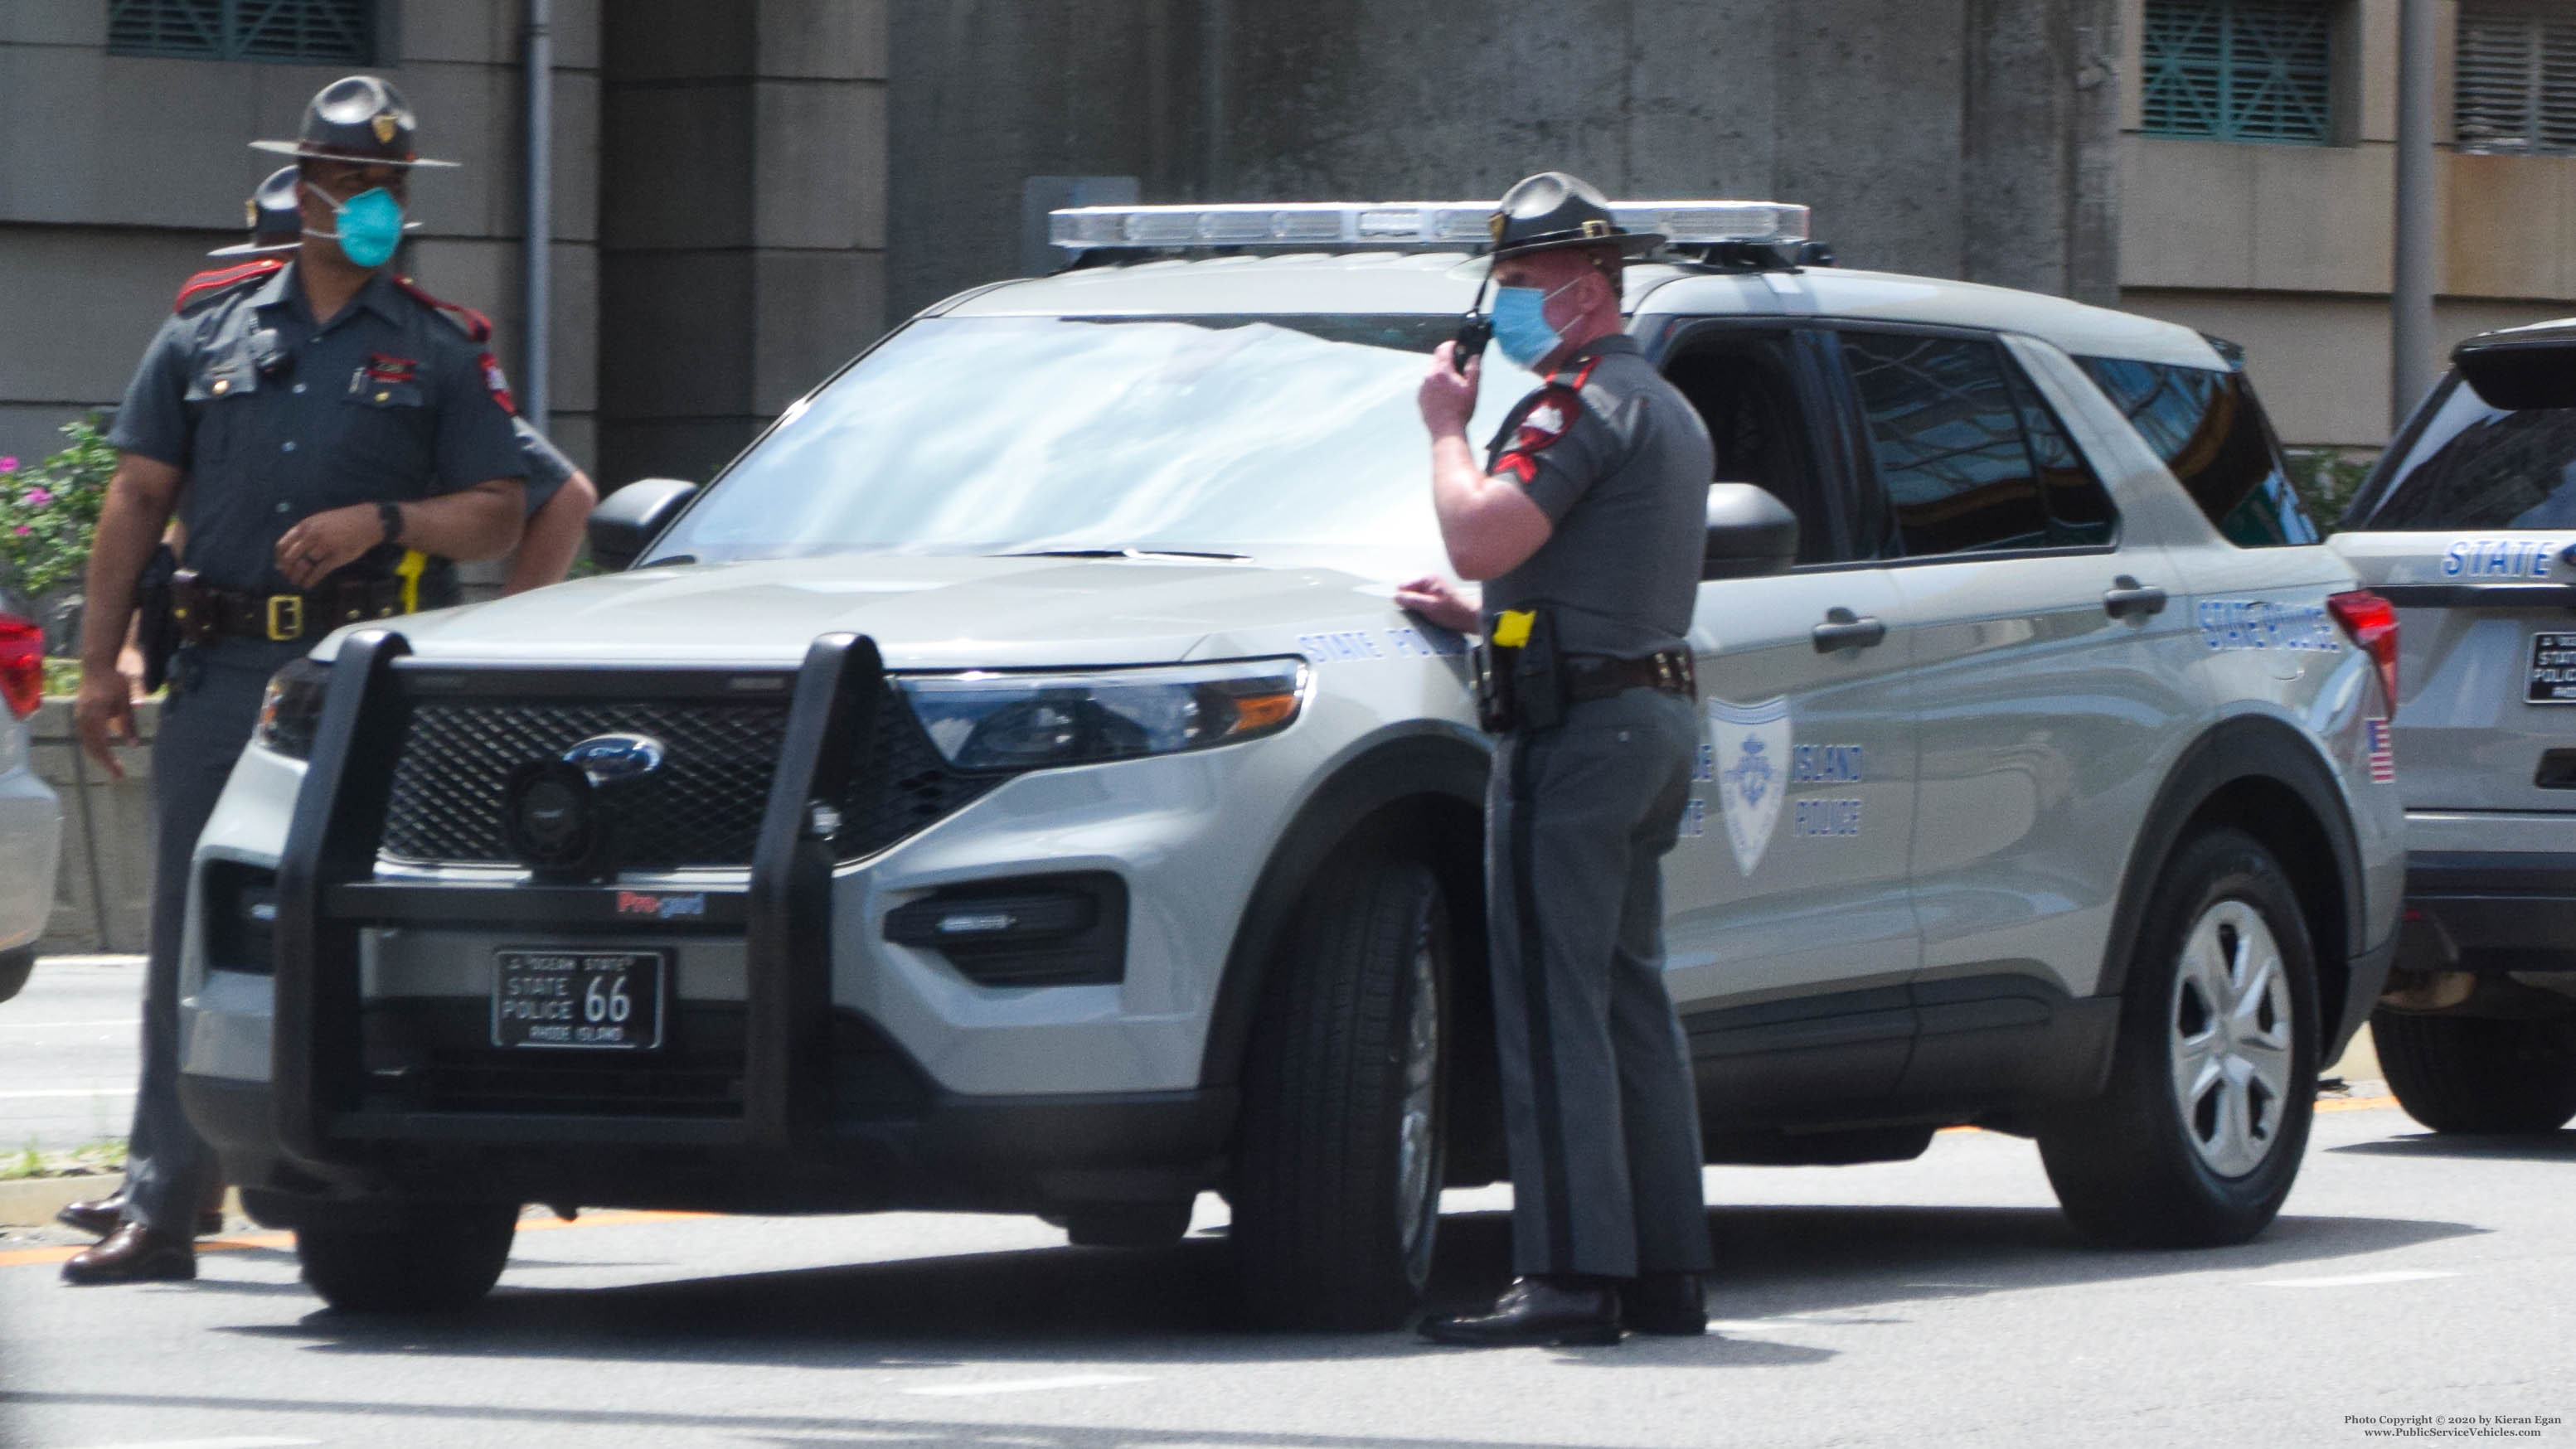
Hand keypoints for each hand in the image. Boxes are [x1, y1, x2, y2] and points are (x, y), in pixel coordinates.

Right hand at [74, 669, 137, 779]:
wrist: (97, 665)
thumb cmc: (115, 682)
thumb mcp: (126, 702)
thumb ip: (129, 724)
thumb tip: (133, 745)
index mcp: (95, 716)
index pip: (101, 746)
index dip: (109, 762)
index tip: (119, 774)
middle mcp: (83, 718)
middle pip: (92, 747)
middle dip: (105, 762)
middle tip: (118, 775)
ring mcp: (79, 716)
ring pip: (87, 742)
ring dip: (98, 755)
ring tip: (112, 766)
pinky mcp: (79, 714)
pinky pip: (85, 735)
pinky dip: (94, 746)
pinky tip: (104, 752)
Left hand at [274, 503, 388, 589]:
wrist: (365, 522)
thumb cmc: (341, 522)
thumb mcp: (318, 521)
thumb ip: (304, 533)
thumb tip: (289, 550)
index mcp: (305, 526)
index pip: (282, 545)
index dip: (279, 558)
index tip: (282, 565)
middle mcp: (312, 536)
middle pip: (290, 558)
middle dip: (287, 570)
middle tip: (289, 576)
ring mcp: (324, 547)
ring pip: (303, 566)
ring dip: (297, 577)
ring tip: (297, 582)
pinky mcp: (336, 557)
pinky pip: (318, 572)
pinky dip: (310, 581)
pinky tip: (308, 585)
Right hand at [1394, 574, 1479, 634]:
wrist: (1469, 617)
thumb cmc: (1453, 612)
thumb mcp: (1429, 607)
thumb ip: (1412, 601)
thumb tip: (1396, 597)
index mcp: (1427, 578)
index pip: (1402, 585)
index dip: (1404, 598)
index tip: (1411, 607)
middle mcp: (1428, 580)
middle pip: (1407, 590)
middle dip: (1410, 601)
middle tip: (1422, 610)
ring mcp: (1431, 586)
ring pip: (1413, 596)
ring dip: (1416, 605)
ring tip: (1429, 612)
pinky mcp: (1433, 594)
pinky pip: (1419, 600)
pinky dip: (1422, 607)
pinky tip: (1431, 612)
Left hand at [1418, 343, 1479, 437]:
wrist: (1446, 431)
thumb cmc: (1460, 411)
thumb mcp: (1472, 388)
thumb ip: (1473, 369)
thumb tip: (1474, 356)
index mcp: (1442, 371)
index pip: (1443, 348)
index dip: (1452, 345)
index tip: (1458, 346)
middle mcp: (1429, 376)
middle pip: (1436, 359)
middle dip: (1447, 360)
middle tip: (1458, 368)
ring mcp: (1422, 387)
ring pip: (1431, 372)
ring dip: (1441, 374)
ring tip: (1452, 385)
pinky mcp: (1420, 397)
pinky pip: (1427, 385)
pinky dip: (1435, 385)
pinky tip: (1444, 396)